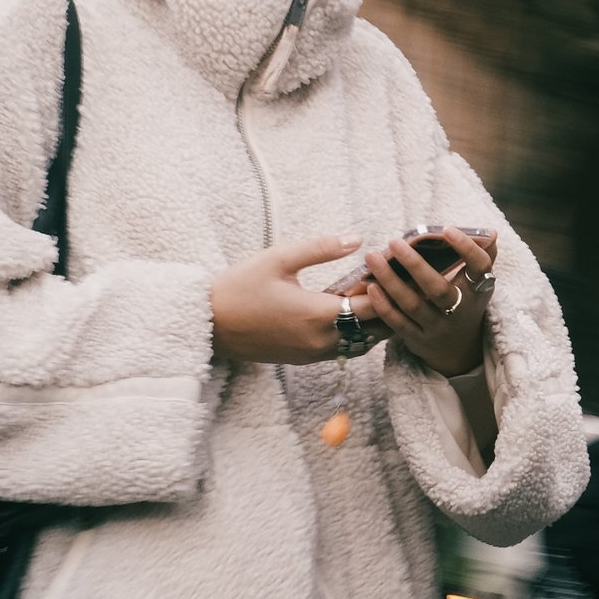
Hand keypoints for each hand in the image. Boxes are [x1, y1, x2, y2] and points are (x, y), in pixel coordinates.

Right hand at [211, 234, 374, 365]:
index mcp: (319, 314)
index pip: (375, 306)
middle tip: (388, 284)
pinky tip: (347, 311)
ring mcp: (313, 354)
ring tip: (370, 296)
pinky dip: (353, 333)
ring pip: (360, 344)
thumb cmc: (240, 287)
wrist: (208, 325)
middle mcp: (321, 340)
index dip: (387, 288)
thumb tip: (357, 239)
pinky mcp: (303, 359)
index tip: (390, 269)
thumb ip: (321, 248)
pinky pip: (342, 350)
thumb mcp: (278, 259)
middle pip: (375, 330)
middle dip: (386, 307)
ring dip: (370, 323)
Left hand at [338, 227, 499, 378]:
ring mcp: (438, 328)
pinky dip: (384, 306)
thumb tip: (489, 232)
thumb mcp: (479, 283)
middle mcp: (460, 311)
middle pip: (438, 289)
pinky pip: (398, 323)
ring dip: (390, 281)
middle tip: (394, 242)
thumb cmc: (465, 303)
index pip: (479, 268)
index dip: (466, 249)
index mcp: (478, 290)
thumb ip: (483, 256)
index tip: (447, 229)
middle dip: (415, 265)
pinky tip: (370, 286)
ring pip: (413, 305)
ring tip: (372, 257)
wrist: (459, 350)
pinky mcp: (418, 340)